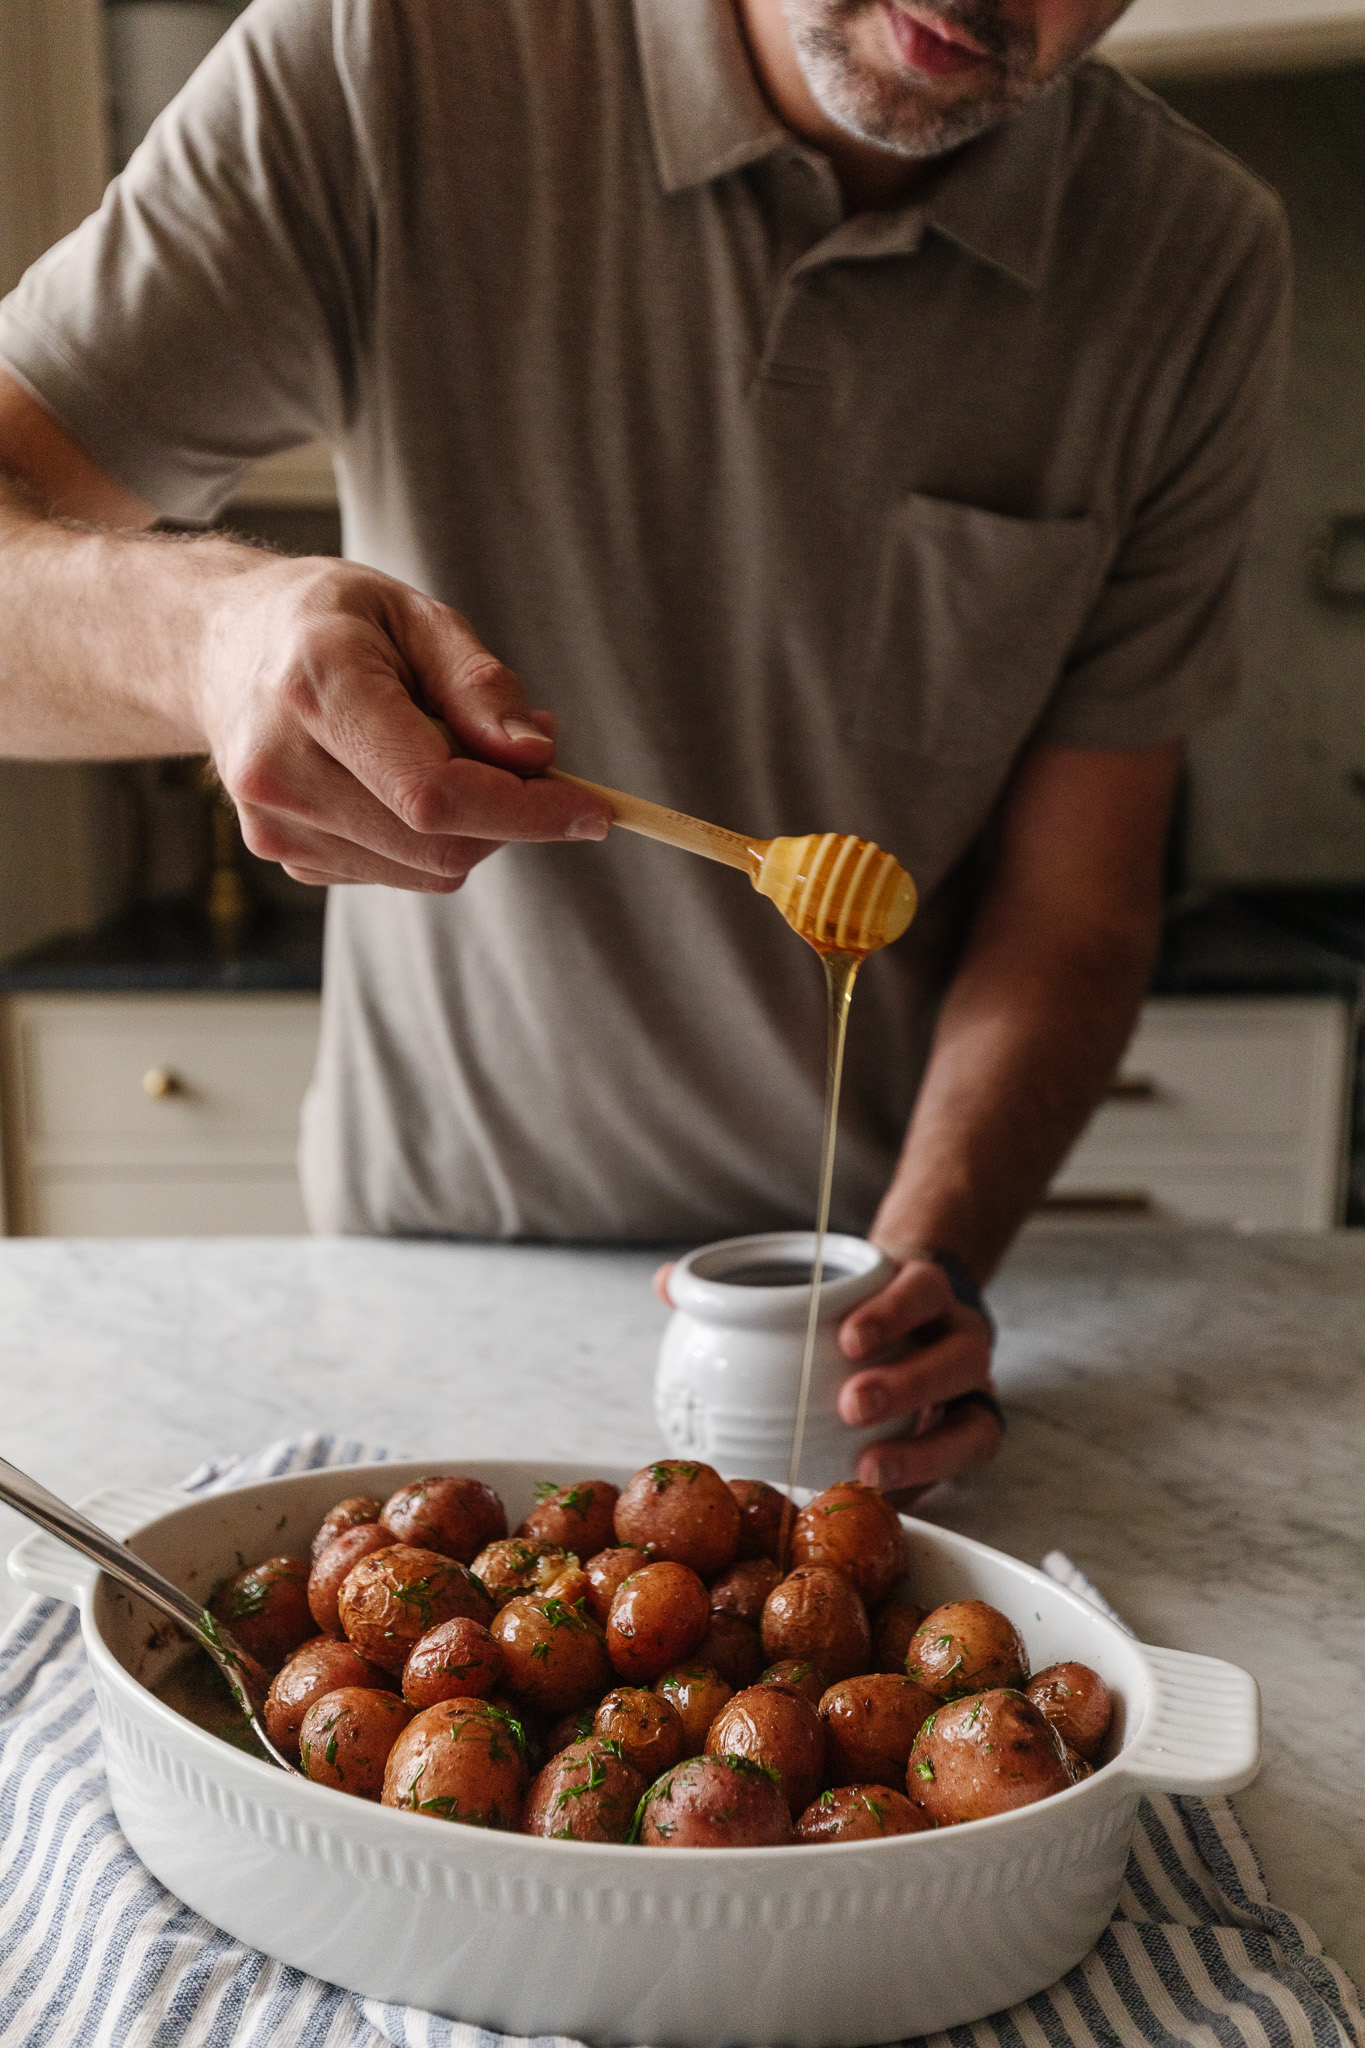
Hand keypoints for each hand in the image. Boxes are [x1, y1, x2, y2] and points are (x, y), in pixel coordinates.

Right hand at [199, 554, 611, 888]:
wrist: (218, 649)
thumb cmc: (330, 622)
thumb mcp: (414, 616)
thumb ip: (479, 686)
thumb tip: (537, 757)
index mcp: (314, 687)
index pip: (435, 791)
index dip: (526, 811)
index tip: (593, 810)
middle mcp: (280, 767)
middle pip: (438, 842)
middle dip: (510, 814)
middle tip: (528, 753)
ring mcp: (274, 823)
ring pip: (427, 869)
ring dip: (473, 825)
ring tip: (449, 745)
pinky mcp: (286, 854)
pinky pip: (399, 871)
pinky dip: (430, 835)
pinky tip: (402, 774)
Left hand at [651, 1254, 1000, 1505]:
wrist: (917, 1321)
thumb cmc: (847, 1308)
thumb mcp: (814, 1285)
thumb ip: (744, 1287)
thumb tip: (666, 1282)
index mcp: (922, 1290)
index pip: (923, 1287)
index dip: (893, 1309)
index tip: (846, 1337)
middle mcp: (960, 1335)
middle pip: (959, 1354)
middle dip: (908, 1382)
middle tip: (851, 1404)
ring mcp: (974, 1390)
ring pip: (975, 1419)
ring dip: (922, 1447)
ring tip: (867, 1468)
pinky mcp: (973, 1436)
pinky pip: (968, 1465)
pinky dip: (930, 1480)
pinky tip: (885, 1496)